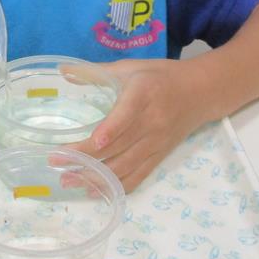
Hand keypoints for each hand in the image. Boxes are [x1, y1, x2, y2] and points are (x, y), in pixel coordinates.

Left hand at [69, 58, 222, 192]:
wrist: (201, 92)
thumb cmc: (160, 76)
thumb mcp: (130, 67)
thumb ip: (96, 72)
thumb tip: (63, 72)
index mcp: (143, 94)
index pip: (126, 115)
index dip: (111, 130)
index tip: (92, 142)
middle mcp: (152, 121)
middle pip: (118, 145)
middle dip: (87, 157)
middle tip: (57, 163)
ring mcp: (157, 143)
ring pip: (126, 166)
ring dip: (97, 177)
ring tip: (69, 180)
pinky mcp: (160, 157)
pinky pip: (138, 177)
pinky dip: (116, 187)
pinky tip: (94, 191)